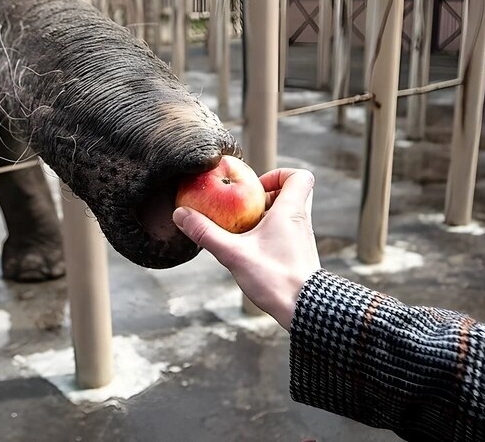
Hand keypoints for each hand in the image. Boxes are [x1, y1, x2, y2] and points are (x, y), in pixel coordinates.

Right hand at [173, 168, 320, 329]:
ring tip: (244, 230)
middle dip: (267, 195)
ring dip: (267, 216)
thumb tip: (180, 214)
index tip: (256, 188)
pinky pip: (287, 233)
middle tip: (245, 208)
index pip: (301, 176)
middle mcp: (301, 221)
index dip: (279, 174)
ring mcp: (303, 238)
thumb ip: (206, 233)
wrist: (304, 309)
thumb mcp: (233, 254)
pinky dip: (270, 234)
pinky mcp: (300, 254)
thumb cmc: (274, 278)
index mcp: (291, 211)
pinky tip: (251, 250)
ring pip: (289, 214)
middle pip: (292, 193)